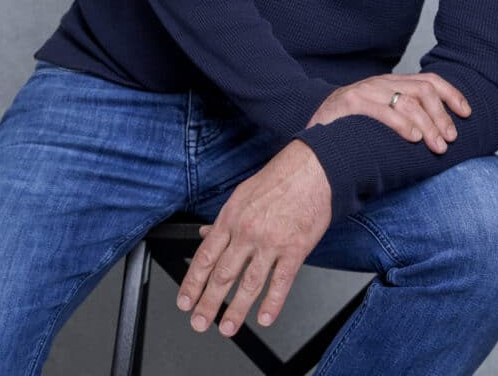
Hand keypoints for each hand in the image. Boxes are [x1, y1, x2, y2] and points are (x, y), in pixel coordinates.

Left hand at [176, 140, 331, 335]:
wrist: (312, 169)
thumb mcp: (242, 195)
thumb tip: (205, 235)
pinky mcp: (295, 249)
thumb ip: (224, 220)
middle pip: (222, 275)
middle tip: (199, 323)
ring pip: (249, 284)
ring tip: (227, 328)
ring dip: (236, 310)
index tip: (185, 301)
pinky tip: (265, 318)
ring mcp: (271, 242)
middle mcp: (247, 232)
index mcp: (231, 218)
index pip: (205, 257)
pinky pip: (281, 282)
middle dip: (208, 304)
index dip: (192, 283)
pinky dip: (272, 303)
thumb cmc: (278, 180)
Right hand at [306, 73, 471, 154]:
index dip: (452, 95)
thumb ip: (405, 119)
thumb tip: (442, 136)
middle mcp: (381, 84)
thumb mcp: (381, 120)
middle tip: (450, 140)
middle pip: (423, 91)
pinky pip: (383, 111)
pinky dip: (403, 124)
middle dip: (442, 116)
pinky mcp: (351, 104)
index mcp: (391, 85)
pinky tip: (414, 139)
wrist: (310, 139)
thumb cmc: (350, 134)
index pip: (429, 81)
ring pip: (408, 101)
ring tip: (437, 146)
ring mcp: (365, 92)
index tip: (467, 113)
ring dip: (428, 125)